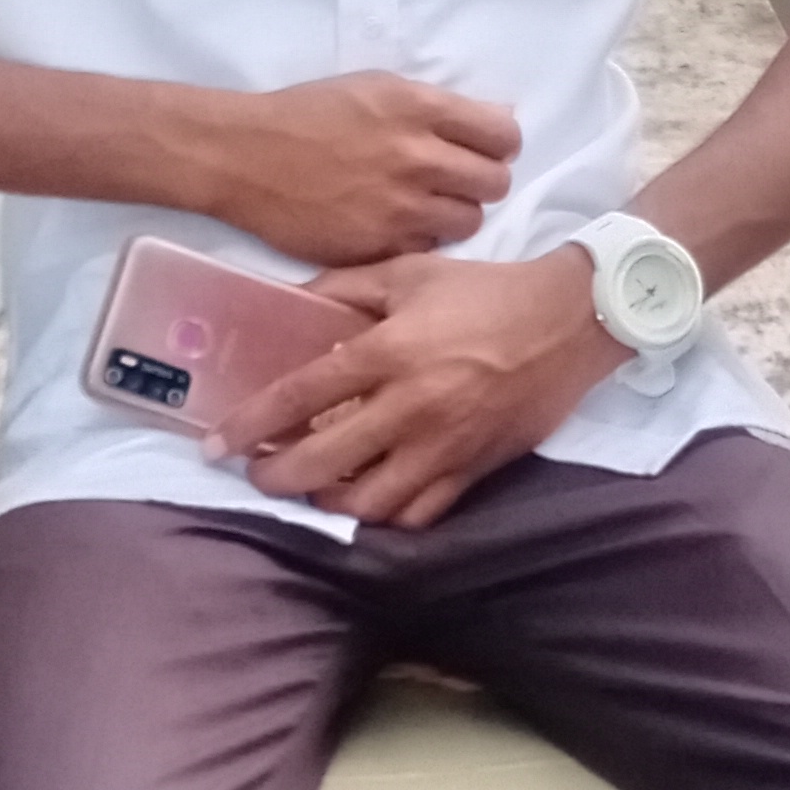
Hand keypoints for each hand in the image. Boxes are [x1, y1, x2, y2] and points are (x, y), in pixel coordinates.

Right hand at [211, 76, 519, 267]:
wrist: (245, 157)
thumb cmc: (309, 114)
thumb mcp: (377, 88)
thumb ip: (436, 108)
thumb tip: (496, 124)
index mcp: (419, 109)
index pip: (504, 135)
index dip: (497, 143)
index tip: (483, 148)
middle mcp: (418, 158)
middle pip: (495, 183)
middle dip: (481, 180)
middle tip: (455, 180)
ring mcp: (401, 208)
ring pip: (470, 221)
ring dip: (455, 213)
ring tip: (424, 205)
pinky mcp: (380, 246)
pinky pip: (428, 247)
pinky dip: (419, 238)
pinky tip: (394, 224)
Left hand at [217, 247, 614, 529]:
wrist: (572, 321)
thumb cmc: (486, 292)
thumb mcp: (410, 272)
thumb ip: (344, 286)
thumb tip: (290, 297)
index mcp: (390, 352)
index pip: (300, 397)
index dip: (250, 424)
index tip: (217, 444)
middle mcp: (412, 407)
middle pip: (323, 463)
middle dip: (276, 478)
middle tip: (256, 473)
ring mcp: (445, 447)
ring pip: (369, 503)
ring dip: (327, 503)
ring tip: (311, 488)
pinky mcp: (475, 471)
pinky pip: (419, 514)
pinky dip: (385, 517)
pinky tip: (367, 501)